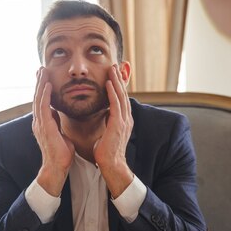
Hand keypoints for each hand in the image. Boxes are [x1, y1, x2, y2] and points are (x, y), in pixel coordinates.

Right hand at [32, 67, 74, 196]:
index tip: (45, 76)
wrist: (57, 167)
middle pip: (37, 97)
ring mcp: (40, 124)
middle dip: (39, 82)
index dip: (42, 88)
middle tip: (41, 68)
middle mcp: (39, 122)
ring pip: (38, 99)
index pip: (42, 101)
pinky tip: (47, 85)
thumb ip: (56, 122)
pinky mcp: (44, 128)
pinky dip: (44, 95)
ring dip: (40, 85)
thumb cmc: (61, 153)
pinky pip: (43, 108)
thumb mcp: (59, 133)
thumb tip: (56, 112)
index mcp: (43, 123)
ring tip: (42, 71)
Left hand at [94, 64, 133, 197]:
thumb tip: (104, 114)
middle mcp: (126, 119)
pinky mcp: (118, 125)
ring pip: (121, 96)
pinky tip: (108, 83)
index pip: (121, 99)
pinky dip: (113, 92)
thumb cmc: (106, 152)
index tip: (113, 74)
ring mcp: (124, 122)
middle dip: (119, 79)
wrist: (110, 165)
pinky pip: (116, 105)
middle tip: (115, 65)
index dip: (117, 86)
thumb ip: (107, 122)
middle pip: (123, 94)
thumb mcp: (107, 132)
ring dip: (116, 81)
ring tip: (112, 69)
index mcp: (124, 121)